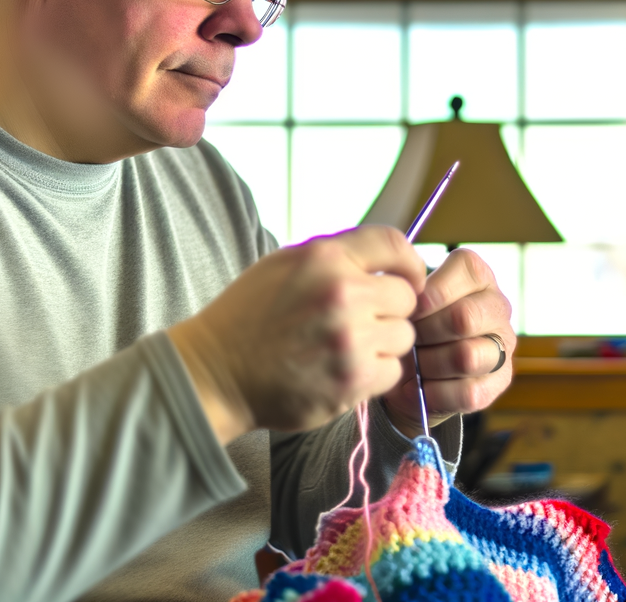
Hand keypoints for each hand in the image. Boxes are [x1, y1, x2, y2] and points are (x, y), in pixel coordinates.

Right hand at [168, 226, 425, 443]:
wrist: (216, 373)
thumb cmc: (250, 316)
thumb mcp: (286, 264)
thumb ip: (337, 256)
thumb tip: (384, 259)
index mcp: (325, 257)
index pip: (395, 245)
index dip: (409, 262)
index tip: (407, 277)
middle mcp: (342, 293)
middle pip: (406, 296)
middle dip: (390, 308)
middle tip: (364, 320)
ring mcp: (350, 339)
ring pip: (404, 336)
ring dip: (384, 343)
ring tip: (350, 347)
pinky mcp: (352, 380)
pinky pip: (393, 371)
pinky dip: (376, 374)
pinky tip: (346, 370)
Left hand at [382, 248, 514, 437]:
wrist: (412, 374)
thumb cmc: (410, 326)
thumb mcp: (406, 300)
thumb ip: (407, 289)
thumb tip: (407, 294)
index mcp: (477, 276)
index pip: (464, 270)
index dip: (428, 293)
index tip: (407, 310)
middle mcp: (497, 305)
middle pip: (464, 317)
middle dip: (425, 333)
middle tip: (406, 340)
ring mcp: (504, 344)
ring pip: (467, 356)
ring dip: (430, 365)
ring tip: (412, 366)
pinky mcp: (500, 380)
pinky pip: (469, 392)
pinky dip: (436, 394)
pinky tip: (420, 389)